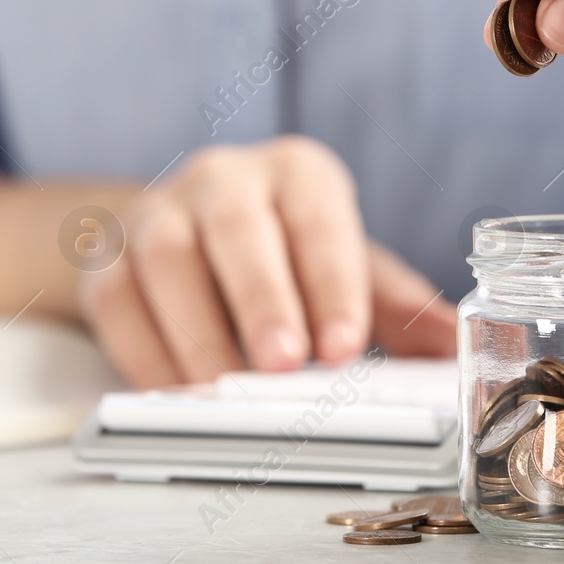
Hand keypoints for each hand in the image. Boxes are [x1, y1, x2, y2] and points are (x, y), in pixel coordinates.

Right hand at [79, 136, 456, 386]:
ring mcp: (159, 210)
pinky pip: (118, 298)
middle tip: (283, 361)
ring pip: (168, 258)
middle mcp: (224, 178)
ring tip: (226, 386)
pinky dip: (144, 349)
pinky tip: (175, 390)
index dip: (331, 283)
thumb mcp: (344, 264)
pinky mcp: (108, 254)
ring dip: (198, 328)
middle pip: (238, 228)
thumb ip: (397, 304)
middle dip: (261, 297)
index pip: (318, 219)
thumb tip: (455, 345)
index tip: (342, 346)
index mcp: (296, 173)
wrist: (186, 230)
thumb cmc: (283, 250)